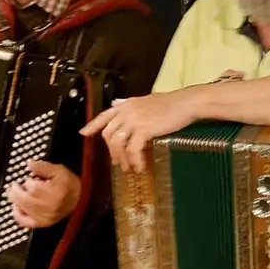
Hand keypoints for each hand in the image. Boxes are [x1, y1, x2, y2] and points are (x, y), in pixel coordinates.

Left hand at [6, 160, 81, 228]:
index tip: (29, 178)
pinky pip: (26, 222)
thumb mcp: (60, 171)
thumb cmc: (71, 185)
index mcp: (55, 192)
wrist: (81, 201)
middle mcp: (50, 206)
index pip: (34, 187)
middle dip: (16, 191)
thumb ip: (43, 167)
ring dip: (15, 200)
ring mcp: (46, 217)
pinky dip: (17, 215)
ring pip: (24, 209)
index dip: (28, 181)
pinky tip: (15, 207)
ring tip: (12, 193)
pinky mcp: (43, 223)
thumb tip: (29, 163)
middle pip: (26, 199)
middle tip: (13, 185)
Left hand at [81, 92, 199, 172]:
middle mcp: (126, 111)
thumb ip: (129, 104)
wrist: (185, 103)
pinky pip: (132, 149)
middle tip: (117, 162)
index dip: (92, 125)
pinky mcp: (144, 129)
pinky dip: (134, 160)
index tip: (84, 134)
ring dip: (122, 159)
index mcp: (126, 104)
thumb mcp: (146, 100)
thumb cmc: (170, 103)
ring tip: (129, 168)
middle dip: (111, 151)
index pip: (104, 115)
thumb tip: (116, 103)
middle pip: (108, 134)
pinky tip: (140, 166)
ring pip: (117, 143)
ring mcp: (134, 120)